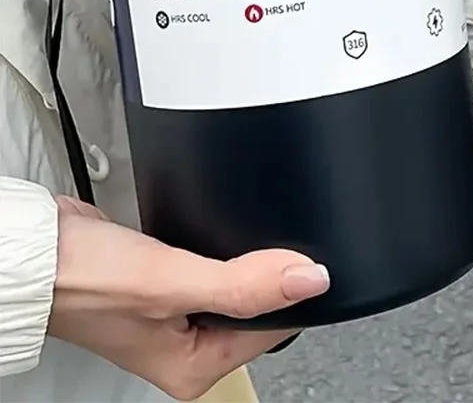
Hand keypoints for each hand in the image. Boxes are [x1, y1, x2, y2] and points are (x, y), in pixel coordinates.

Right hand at [48, 196, 329, 400]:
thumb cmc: (83, 278)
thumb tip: (309, 281)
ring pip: (243, 280)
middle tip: (266, 238)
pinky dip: (224, 245)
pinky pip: (219, 263)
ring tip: (238, 232)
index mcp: (194, 368)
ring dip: (249, 256)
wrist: (38, 248)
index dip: (293, 288)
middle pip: (263, 304)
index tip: (302, 254)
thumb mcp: (171, 281)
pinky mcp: (171, 282)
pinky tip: (218, 229)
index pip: (276, 328)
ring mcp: (180, 314)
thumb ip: (241, 284)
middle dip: (270, 270)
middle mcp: (189, 347)